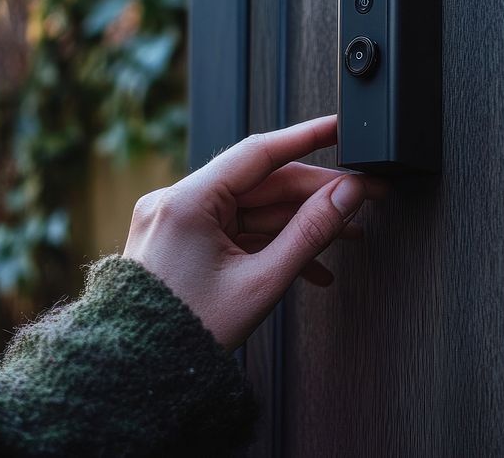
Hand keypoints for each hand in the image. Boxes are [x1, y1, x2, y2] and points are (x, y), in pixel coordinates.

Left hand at [123, 114, 383, 349]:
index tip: (340, 127)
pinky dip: (271, 243)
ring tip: (346, 237)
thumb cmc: (186, 335)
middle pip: (262, 184)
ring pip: (253, 209)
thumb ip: (310, 233)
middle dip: (316, 194)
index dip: (307, 137)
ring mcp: (177, 221)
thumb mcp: (261, 282)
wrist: (140, 375)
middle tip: (363, 196)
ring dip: (299, 223)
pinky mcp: (181, 240)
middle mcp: (175, 202)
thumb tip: (348, 193)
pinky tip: (309, 264)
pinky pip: (236, 230)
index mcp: (186, 202)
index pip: (259, 152)